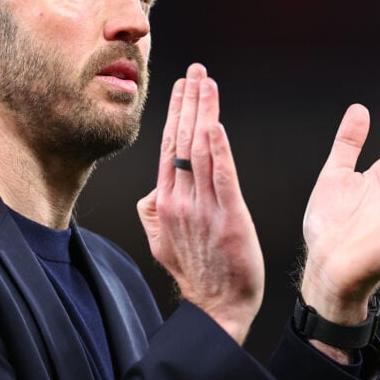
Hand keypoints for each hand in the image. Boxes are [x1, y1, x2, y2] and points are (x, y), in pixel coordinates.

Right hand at [137, 64, 263, 344]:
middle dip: (190, 101)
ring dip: (204, 112)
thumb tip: (150, 191)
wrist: (217, 309)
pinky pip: (222, 178)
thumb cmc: (195, 274)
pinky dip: (219, 150)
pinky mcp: (229, 218)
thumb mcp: (161, 243)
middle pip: (182, 141)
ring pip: (201, 151)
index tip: (182, 86)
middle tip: (195, 70)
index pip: (169, 148)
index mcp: (166, 202)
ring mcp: (204, 209)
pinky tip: (216, 125)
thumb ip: (152, 213)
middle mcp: (181, 200)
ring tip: (207, 83)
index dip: (176, 113)